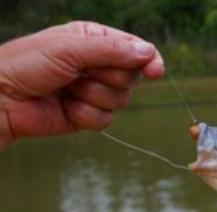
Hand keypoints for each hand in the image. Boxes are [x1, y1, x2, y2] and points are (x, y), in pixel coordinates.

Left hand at [0, 21, 164, 149]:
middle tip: (81, 73)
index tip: (154, 71)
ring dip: (93, 97)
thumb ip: (112, 50)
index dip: (148, 60)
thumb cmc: (28, 64)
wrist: (2, 99)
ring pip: (121, 100)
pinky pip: (106, 120)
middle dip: (108, 78)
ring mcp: (94, 91)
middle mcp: (98, 64)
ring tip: (68, 90)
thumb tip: (148, 53)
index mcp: (95, 40)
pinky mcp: (88, 115)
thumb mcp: (70, 48)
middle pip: (131, 77)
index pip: (136, 49)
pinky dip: (85, 115)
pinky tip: (65, 107)